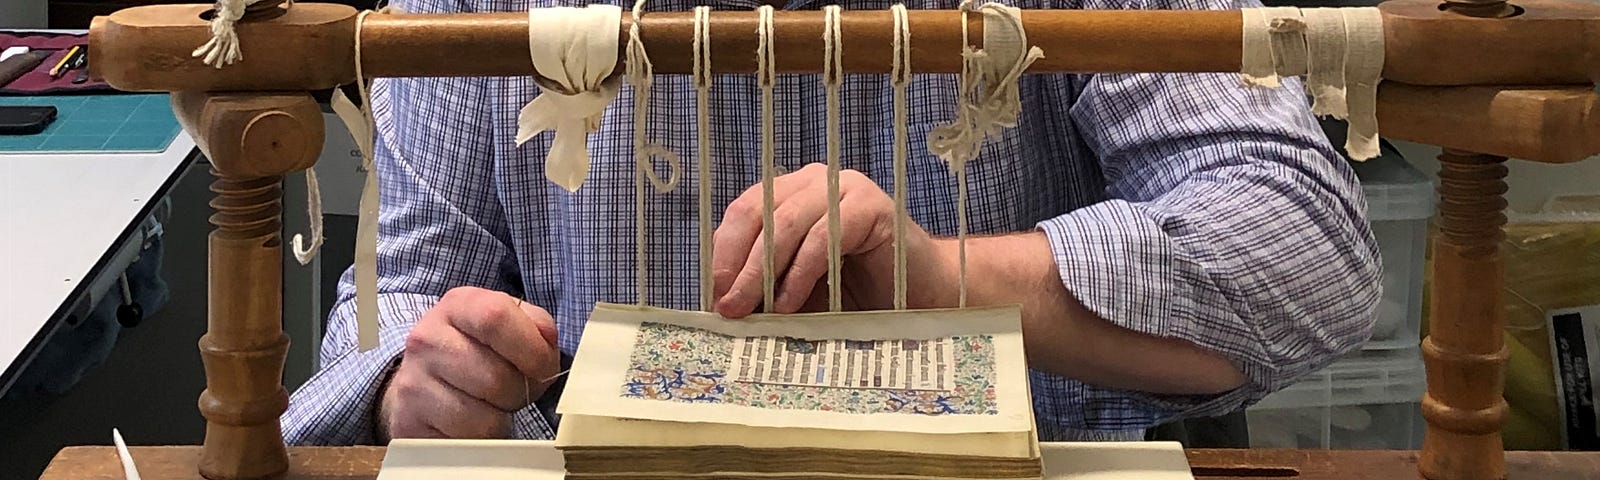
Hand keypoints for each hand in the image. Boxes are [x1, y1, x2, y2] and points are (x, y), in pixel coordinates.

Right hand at [378, 286, 560, 439]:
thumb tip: (545, 350)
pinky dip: (479, 439)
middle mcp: (428, 339)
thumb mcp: (510, 322)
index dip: (531, 349)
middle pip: (496, 378)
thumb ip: (538, 327)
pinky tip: (472, 421)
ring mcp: (413, 382)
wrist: (424, 375)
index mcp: (459, 306)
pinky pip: (465, 443)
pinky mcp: (409, 423)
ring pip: (483, 419)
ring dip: (501, 420)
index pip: (495, 318)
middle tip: (516, 390)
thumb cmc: (479, 348)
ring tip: (492, 405)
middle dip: (520, 393)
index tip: (543, 368)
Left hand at [712, 163, 945, 316]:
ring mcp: (843, 188)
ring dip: (762, 272)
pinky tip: (790, 305)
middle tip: (727, 307)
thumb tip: (721, 303)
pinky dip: (801, 272)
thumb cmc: (859, 296)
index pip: (743, 213)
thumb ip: (765, 287)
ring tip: (750, 310)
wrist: (925, 297)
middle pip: (757, 213)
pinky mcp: (870, 206)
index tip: (712, 296)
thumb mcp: (799, 291)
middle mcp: (813, 182)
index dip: (723, 253)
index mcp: (790, 195)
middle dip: (736, 264)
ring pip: (785, 223)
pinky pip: (823, 236)